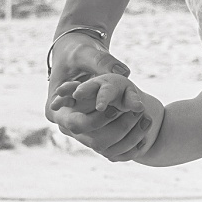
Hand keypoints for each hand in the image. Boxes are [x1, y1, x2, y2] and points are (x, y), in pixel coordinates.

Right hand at [45, 34, 153, 159]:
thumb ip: (101, 62)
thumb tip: (124, 72)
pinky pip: (113, 149)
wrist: (77, 58)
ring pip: (107, 147)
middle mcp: (66, 126)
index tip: (117, 108)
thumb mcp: (84, 53)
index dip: (100, 119)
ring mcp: (79, 133)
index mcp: (54, 111)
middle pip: (96, 141)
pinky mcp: (93, 133)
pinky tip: (146, 136)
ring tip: (147, 120)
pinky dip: (130, 143)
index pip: (79, 125)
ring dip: (130, 138)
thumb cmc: (76, 53)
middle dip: (121, 130)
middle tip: (141, 114)